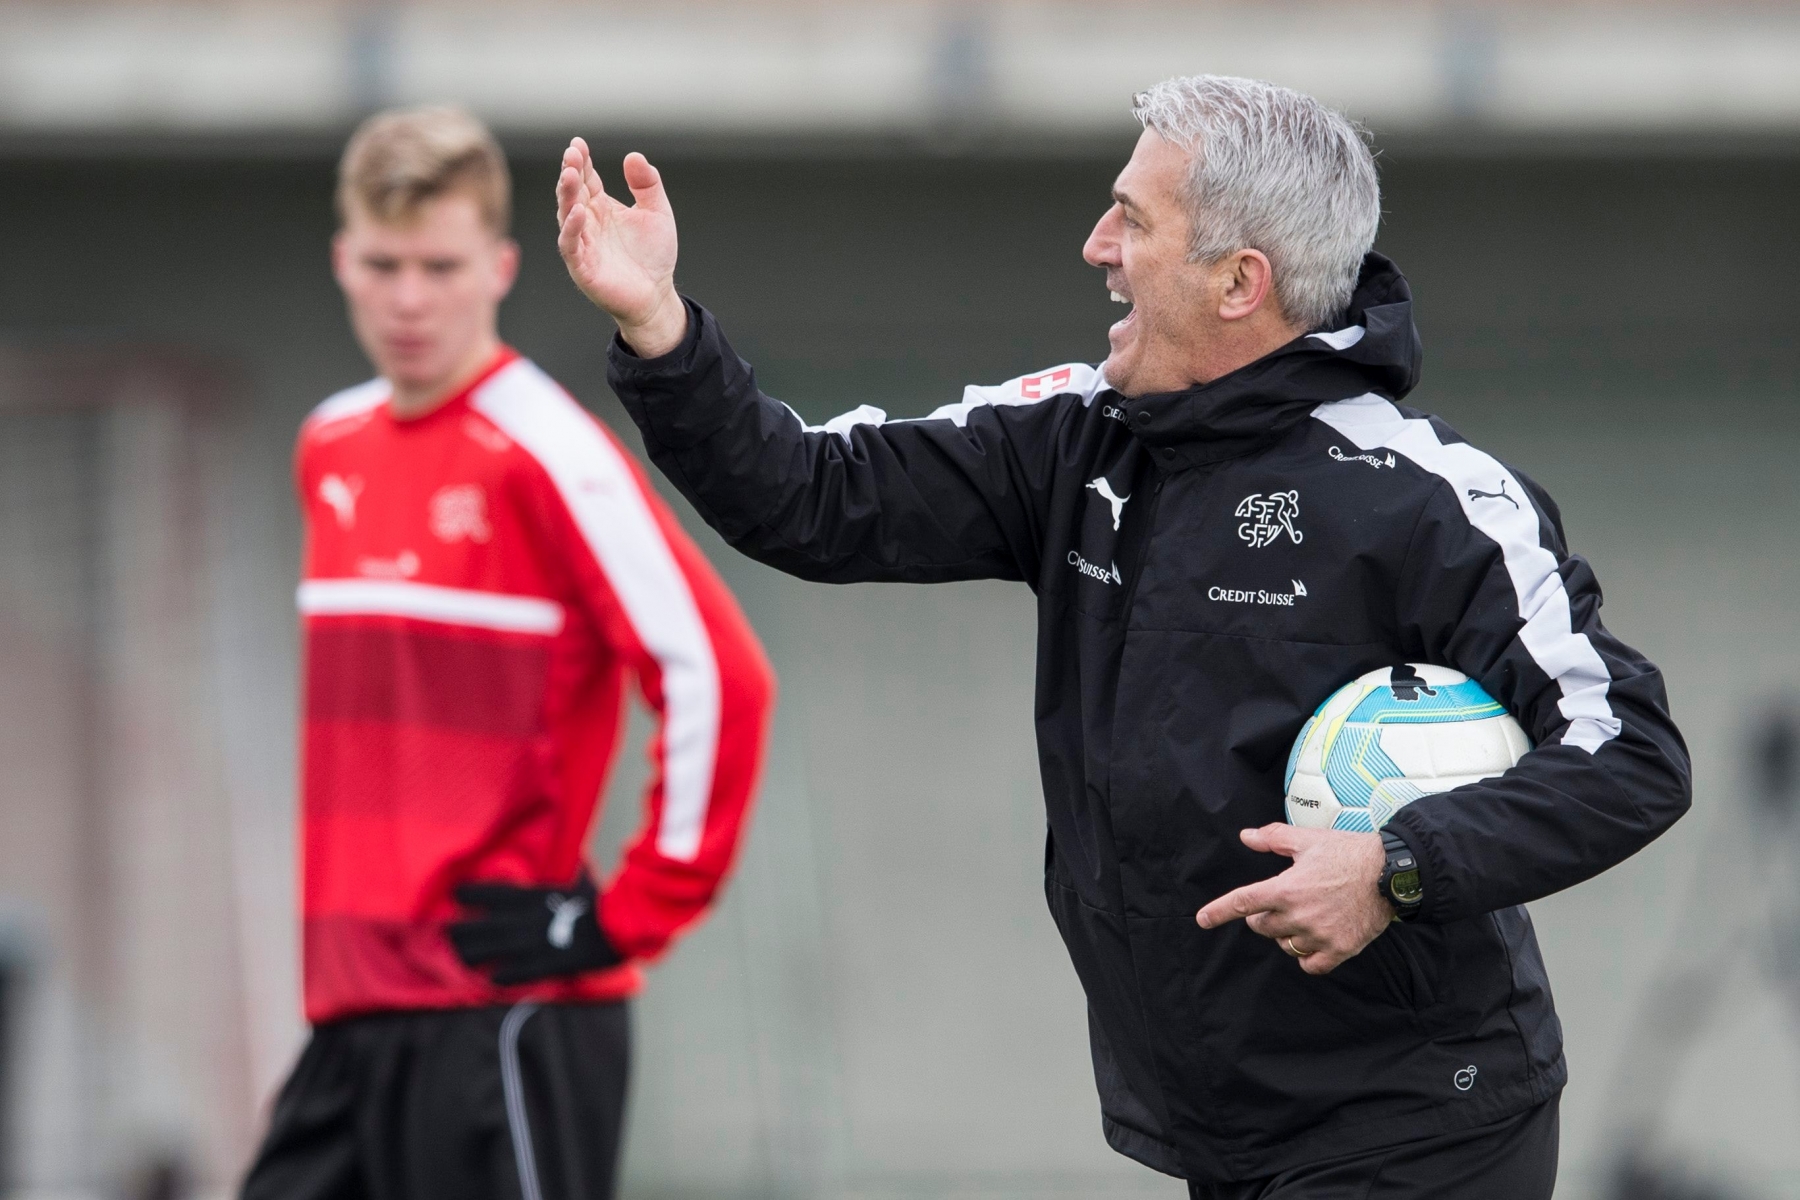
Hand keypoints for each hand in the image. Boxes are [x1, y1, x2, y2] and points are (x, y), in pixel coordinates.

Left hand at [448, 871, 623, 985]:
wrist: (618, 925)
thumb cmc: (603, 898)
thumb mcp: (582, 878)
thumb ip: (570, 872)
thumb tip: (576, 862)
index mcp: (531, 896)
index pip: (489, 893)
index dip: (469, 894)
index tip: (456, 895)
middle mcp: (523, 920)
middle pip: (478, 927)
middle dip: (459, 932)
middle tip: (447, 934)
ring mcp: (530, 945)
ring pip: (488, 953)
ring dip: (471, 956)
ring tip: (462, 959)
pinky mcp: (542, 966)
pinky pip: (513, 975)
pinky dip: (500, 978)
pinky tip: (491, 980)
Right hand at [555, 138, 686, 356]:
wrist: (657, 295)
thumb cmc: (653, 256)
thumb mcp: (658, 213)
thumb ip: (647, 185)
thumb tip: (634, 156)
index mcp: (601, 207)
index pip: (586, 179)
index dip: (581, 161)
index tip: (578, 144)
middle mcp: (588, 222)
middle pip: (573, 192)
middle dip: (570, 172)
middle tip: (572, 154)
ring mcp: (583, 244)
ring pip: (566, 215)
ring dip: (567, 195)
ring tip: (570, 175)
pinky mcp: (582, 267)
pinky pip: (571, 246)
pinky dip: (572, 229)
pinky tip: (578, 212)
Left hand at [1195, 825, 1392, 974]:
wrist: (1391, 873)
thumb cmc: (1348, 853)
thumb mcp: (1307, 839)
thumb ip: (1272, 838)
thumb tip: (1246, 836)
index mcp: (1286, 889)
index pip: (1242, 903)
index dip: (1218, 912)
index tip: (1202, 920)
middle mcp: (1298, 916)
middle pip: (1262, 927)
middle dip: (1263, 918)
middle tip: (1279, 904)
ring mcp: (1319, 936)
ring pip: (1285, 945)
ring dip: (1286, 935)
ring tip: (1303, 918)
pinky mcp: (1340, 950)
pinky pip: (1310, 964)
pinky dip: (1307, 955)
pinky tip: (1314, 941)